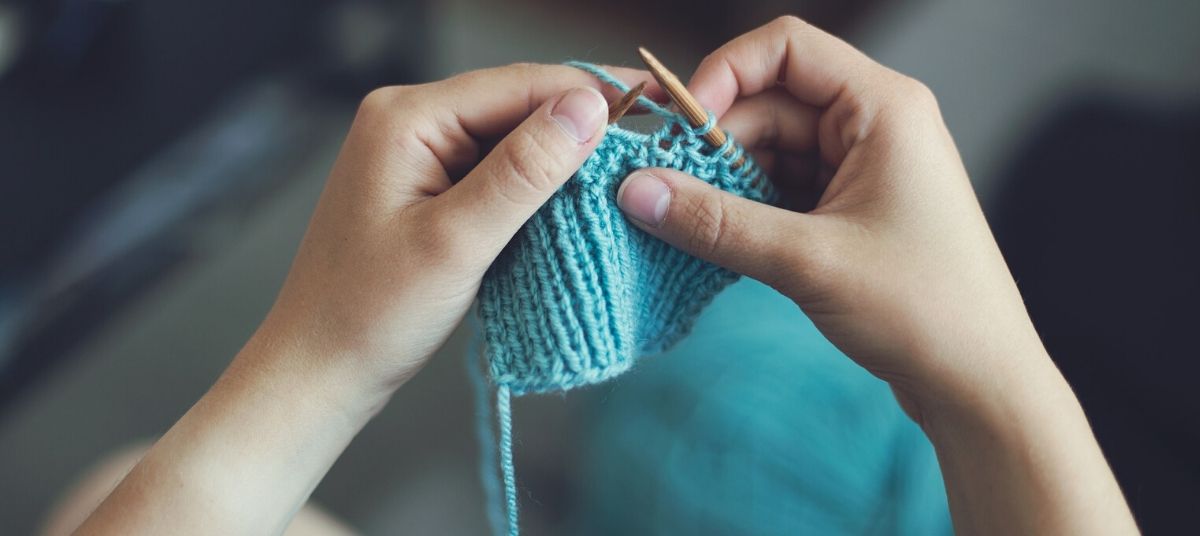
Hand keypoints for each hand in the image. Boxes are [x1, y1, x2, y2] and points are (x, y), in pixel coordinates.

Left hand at [257, 64, 655, 391]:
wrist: (318, 369)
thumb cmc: (368, 313)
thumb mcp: (456, 241)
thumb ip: (522, 171)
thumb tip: (586, 109)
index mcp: (406, 118)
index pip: (519, 84)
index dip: (590, 93)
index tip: (655, 105)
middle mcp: (409, 122)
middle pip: (517, 105)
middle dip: (580, 126)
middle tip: (648, 147)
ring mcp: (417, 154)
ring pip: (510, 140)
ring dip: (560, 159)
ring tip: (622, 175)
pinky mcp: (428, 188)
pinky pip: (494, 171)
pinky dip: (533, 188)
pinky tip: (571, 203)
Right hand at [617, 17, 1041, 417]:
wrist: (979, 383)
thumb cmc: (925, 310)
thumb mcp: (809, 260)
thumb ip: (716, 222)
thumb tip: (635, 191)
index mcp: (883, 107)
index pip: (785, 48)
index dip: (722, 74)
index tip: (679, 128)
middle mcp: (873, 124)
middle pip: (768, 103)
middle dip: (713, 144)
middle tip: (660, 190)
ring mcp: (861, 168)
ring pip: (769, 151)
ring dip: (724, 183)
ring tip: (680, 222)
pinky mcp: (849, 210)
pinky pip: (781, 190)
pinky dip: (744, 210)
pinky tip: (711, 238)